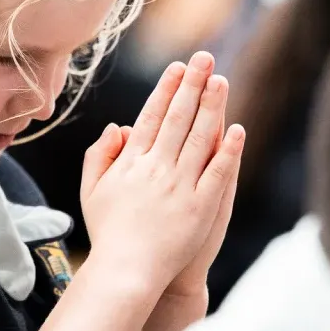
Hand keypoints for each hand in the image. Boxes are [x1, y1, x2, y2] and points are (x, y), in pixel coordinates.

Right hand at [80, 52, 241, 294]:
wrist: (127, 271)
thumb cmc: (109, 233)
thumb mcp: (92, 191)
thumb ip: (99, 156)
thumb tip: (117, 126)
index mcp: (131, 163)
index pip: (152, 117)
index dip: (166, 90)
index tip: (177, 67)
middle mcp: (156, 169)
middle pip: (178, 119)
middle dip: (192, 85)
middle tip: (205, 58)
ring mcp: (180, 188)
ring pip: (200, 139)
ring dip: (212, 108)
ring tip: (221, 81)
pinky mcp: (201, 208)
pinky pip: (218, 173)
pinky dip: (228, 151)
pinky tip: (237, 129)